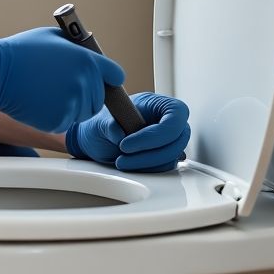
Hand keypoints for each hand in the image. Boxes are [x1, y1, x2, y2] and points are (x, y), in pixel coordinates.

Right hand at [0, 27, 124, 133]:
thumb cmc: (21, 52)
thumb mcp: (53, 37)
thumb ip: (76, 47)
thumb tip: (85, 52)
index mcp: (87, 61)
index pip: (116, 75)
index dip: (109, 77)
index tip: (103, 80)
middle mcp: (85, 83)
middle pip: (99, 98)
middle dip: (87, 93)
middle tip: (64, 86)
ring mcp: (73, 104)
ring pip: (83, 112)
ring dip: (72, 106)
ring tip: (49, 92)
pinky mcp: (59, 121)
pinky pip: (65, 122)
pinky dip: (56, 116)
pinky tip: (40, 102)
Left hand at [66, 92, 188, 172]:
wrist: (95, 140)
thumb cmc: (100, 124)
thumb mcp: (100, 122)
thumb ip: (110, 125)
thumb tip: (119, 133)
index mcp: (156, 103)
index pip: (176, 115)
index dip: (155, 133)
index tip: (126, 144)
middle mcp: (165, 120)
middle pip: (178, 138)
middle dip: (150, 152)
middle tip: (122, 156)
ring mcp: (167, 139)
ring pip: (173, 155)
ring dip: (147, 163)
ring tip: (121, 161)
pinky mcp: (163, 156)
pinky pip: (165, 166)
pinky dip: (148, 169)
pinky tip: (130, 165)